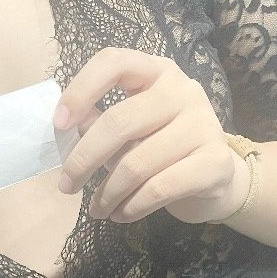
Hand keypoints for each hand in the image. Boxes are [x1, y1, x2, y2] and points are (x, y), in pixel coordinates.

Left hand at [52, 47, 249, 224]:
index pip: (114, 62)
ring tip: (97, 210)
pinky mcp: (216, 161)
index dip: (80, 90)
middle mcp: (183, 90)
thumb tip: (68, 128)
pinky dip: (133, 207)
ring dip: (108, 193)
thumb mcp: (130, 131)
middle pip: (120, 121)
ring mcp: (203, 124)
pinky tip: (121, 215)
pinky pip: (160, 188)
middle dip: (84, 159)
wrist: (217, 178)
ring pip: (137, 163)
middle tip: (67, 186)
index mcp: (157, 72)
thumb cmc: (164, 149)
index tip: (58, 124)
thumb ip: (100, 123)